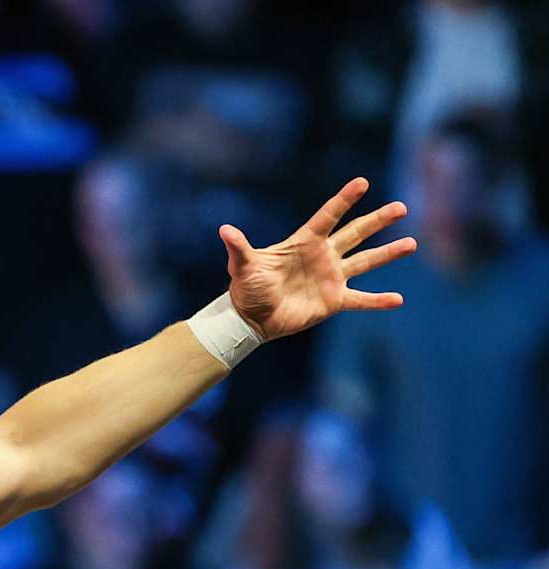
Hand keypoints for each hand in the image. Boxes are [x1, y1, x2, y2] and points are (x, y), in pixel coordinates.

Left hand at [221, 177, 415, 340]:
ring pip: (366, 261)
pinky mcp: (334, 301)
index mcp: (304, 242)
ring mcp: (331, 278)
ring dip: (388, 254)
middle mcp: (323, 256)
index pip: (328, 216)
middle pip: (356, 233)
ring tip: (411, 244)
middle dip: (378, 220)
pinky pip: (360, 299)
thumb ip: (239, 248)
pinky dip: (378, 301)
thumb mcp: (243, 266)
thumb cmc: (246, 289)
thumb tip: (224, 229)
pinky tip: (398, 300)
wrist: (251, 318)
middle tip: (401, 207)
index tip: (362, 182)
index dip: (344, 200)